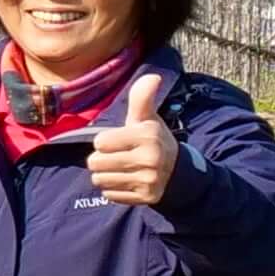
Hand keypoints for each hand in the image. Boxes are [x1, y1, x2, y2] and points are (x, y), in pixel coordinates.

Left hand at [85, 73, 182, 206]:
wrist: (179, 173)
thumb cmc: (154, 141)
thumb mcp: (148, 119)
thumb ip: (142, 98)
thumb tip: (152, 77)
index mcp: (147, 135)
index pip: (100, 142)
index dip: (104, 141)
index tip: (117, 141)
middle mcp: (150, 158)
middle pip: (95, 162)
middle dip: (101, 159)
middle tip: (117, 156)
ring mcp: (148, 180)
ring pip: (99, 180)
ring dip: (105, 175)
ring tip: (121, 169)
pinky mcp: (145, 198)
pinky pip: (109, 194)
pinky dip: (113, 189)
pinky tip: (127, 181)